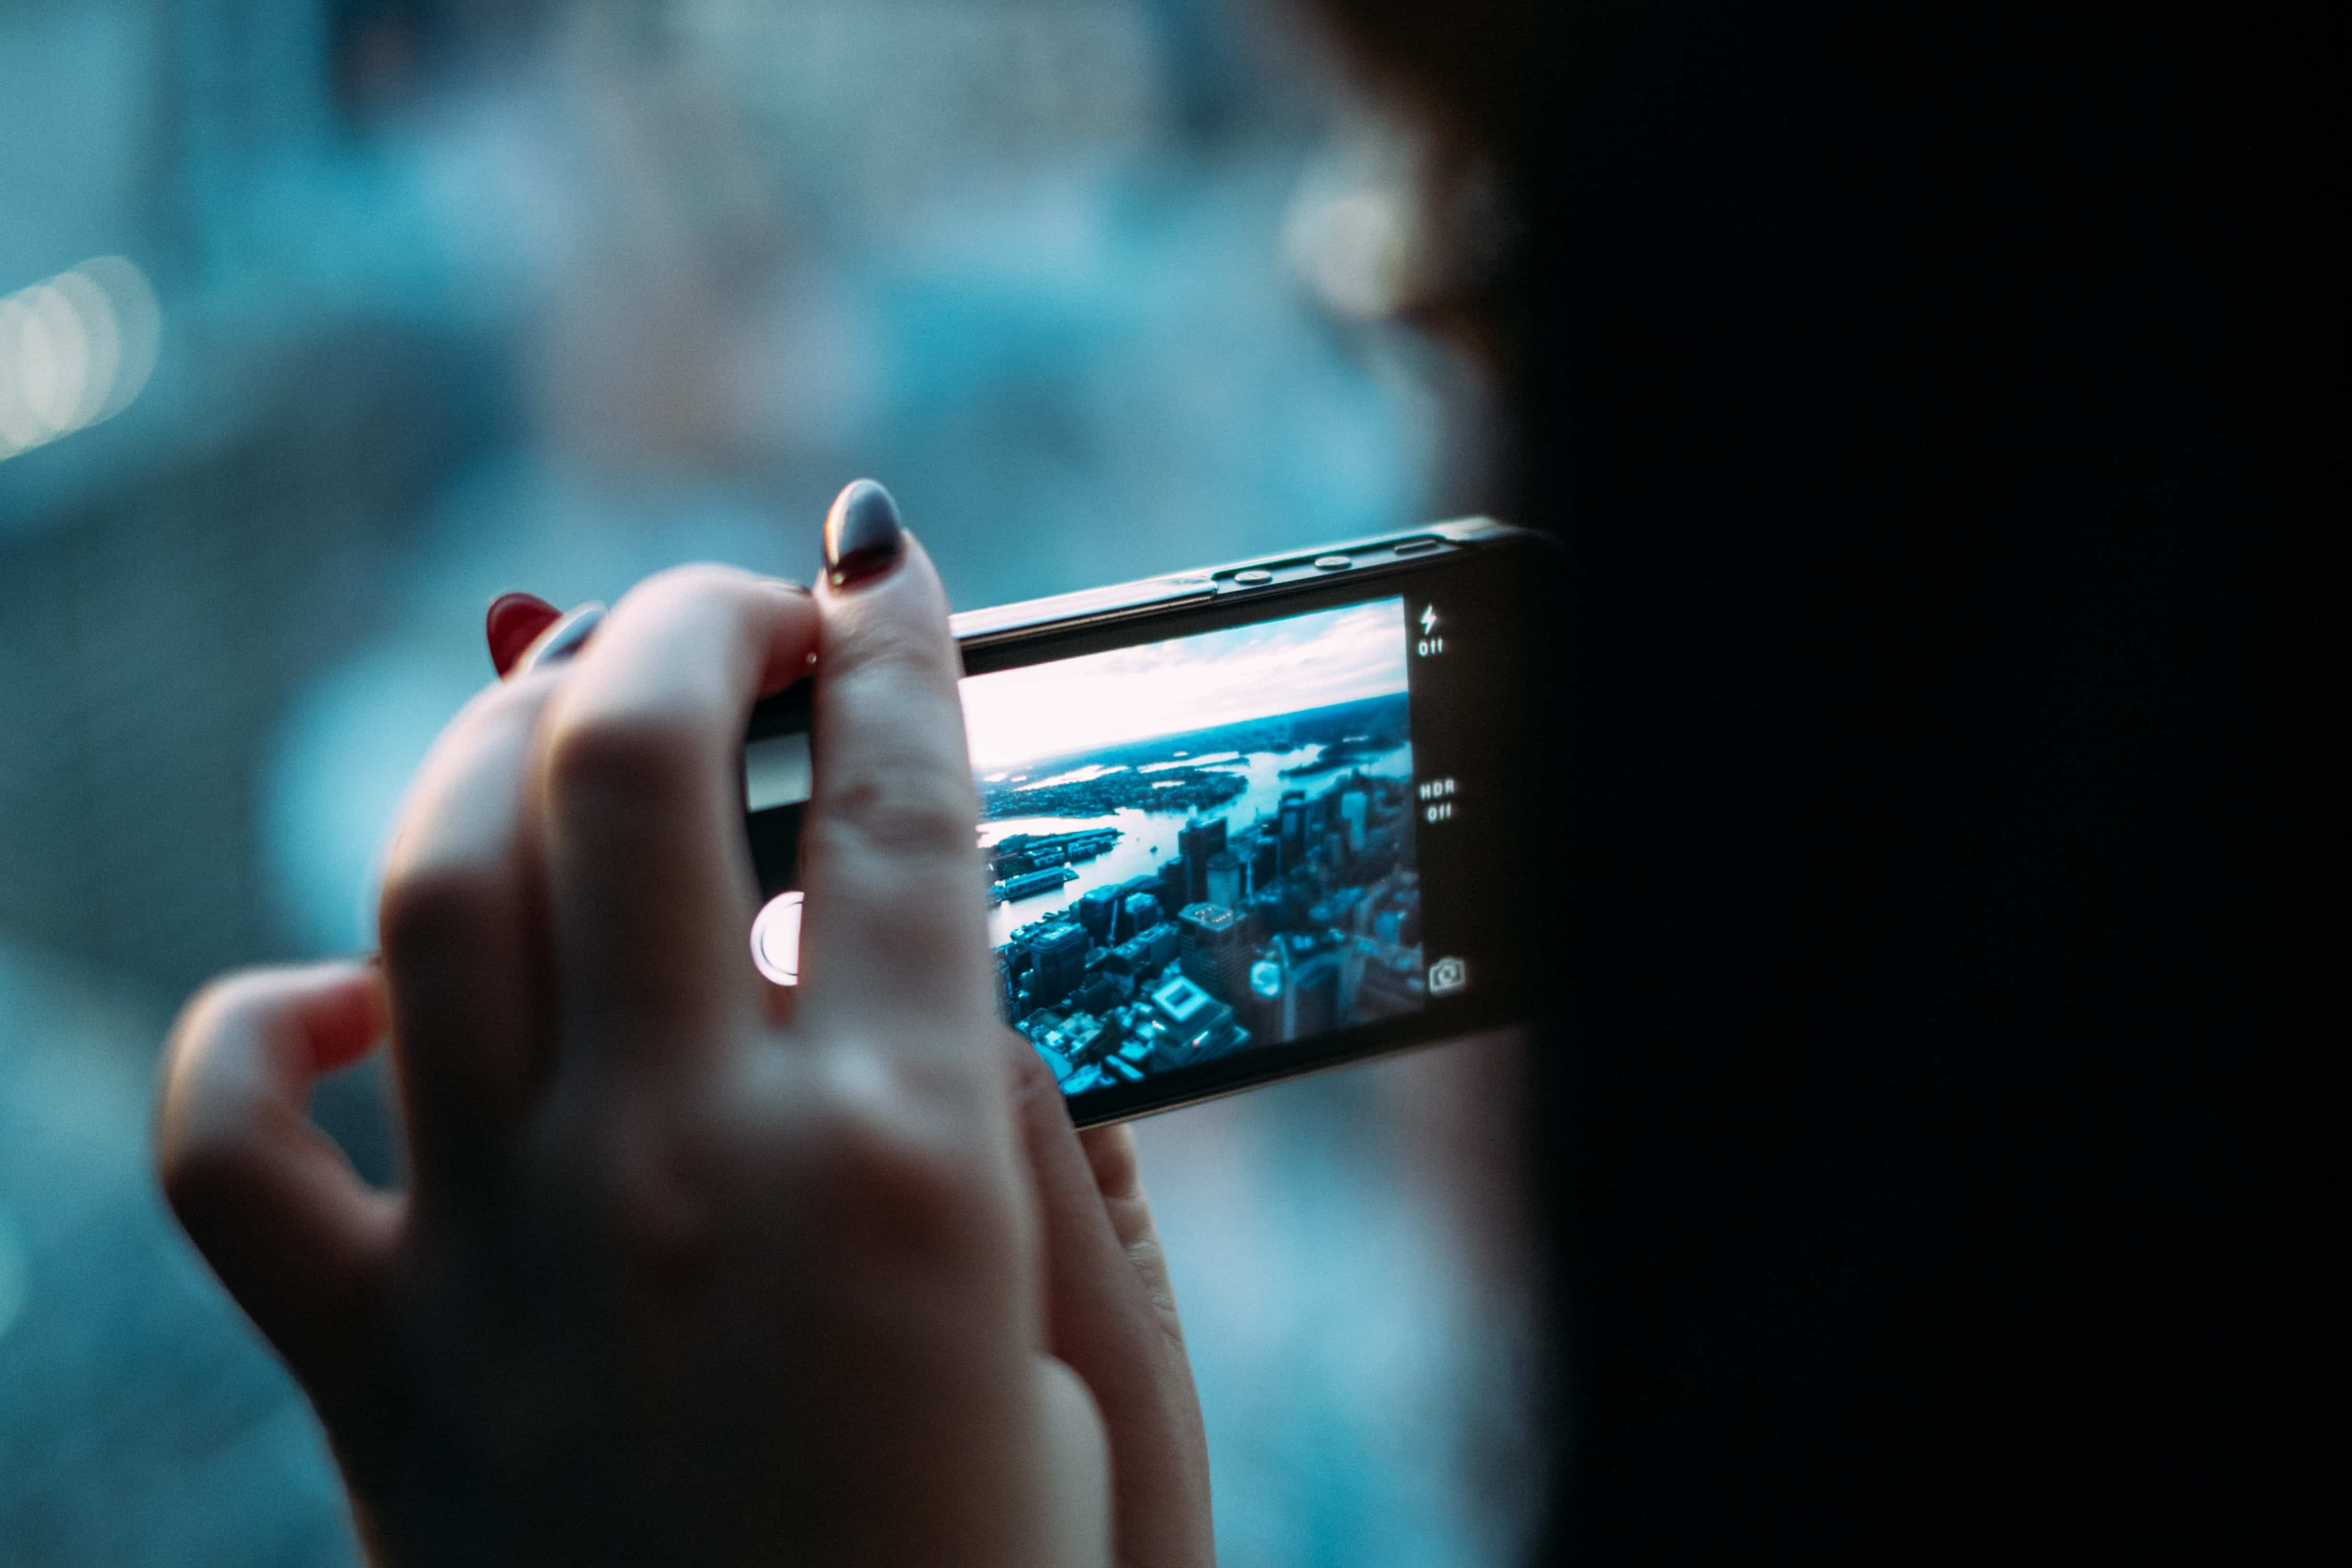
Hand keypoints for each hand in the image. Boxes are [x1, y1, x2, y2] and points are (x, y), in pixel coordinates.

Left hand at [156, 493, 1210, 1564]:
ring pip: (429, 887)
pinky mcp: (377, 1383)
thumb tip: (941, 951)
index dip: (906, 645)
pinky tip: (355, 1004)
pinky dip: (265, 1036)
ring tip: (566, 711)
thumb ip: (1018, 1134)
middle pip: (628, 767)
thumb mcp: (1095, 1366)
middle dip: (688, 623)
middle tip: (739, 612)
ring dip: (498, 744)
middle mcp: (681, 1178)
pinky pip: (231, 1151)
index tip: (885, 562)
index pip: (900, 807)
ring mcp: (501, 1271)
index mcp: (900, 1171)